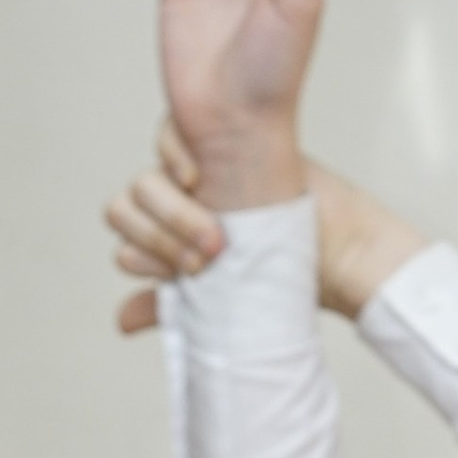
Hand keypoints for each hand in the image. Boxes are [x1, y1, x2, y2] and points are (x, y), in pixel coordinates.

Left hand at [107, 127, 422, 334]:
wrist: (338, 251)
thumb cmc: (289, 278)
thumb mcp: (223, 300)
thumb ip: (171, 306)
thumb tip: (120, 322)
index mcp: (173, 249)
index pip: (127, 249)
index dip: (146, 257)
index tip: (185, 275)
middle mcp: (178, 212)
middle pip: (127, 210)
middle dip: (157, 234)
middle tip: (203, 254)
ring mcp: (196, 178)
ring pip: (145, 179)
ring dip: (167, 208)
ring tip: (211, 227)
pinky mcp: (216, 144)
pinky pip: (166, 135)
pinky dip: (171, 153)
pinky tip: (197, 178)